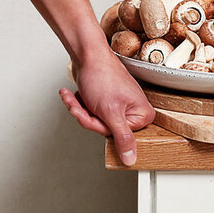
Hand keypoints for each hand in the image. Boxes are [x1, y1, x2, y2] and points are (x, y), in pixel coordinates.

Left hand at [59, 50, 155, 165]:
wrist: (85, 52)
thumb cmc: (100, 74)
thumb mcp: (111, 112)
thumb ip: (122, 138)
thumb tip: (131, 159)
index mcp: (142, 115)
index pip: (117, 136)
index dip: (98, 124)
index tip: (92, 112)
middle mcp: (132, 110)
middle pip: (104, 127)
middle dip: (85, 115)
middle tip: (78, 103)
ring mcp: (118, 104)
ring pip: (94, 119)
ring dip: (79, 108)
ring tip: (71, 95)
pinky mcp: (104, 99)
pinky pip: (90, 110)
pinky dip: (78, 102)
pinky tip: (73, 93)